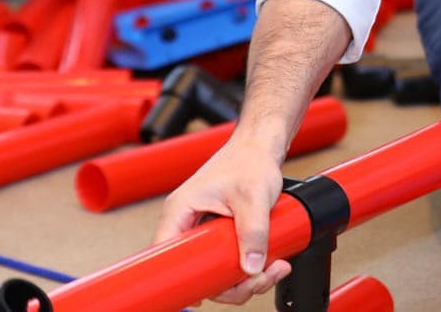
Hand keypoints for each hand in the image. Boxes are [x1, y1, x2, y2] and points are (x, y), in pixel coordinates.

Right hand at [154, 138, 291, 303]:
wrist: (262, 146)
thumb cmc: (249, 160)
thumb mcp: (253, 196)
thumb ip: (253, 230)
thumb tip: (251, 266)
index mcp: (180, 211)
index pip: (166, 255)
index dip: (183, 279)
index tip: (207, 294)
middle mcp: (187, 223)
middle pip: (197, 272)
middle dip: (232, 284)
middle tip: (260, 278)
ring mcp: (203, 231)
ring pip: (216, 271)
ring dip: (246, 279)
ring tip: (274, 268)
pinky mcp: (219, 235)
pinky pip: (229, 261)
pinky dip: (251, 268)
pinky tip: (272, 263)